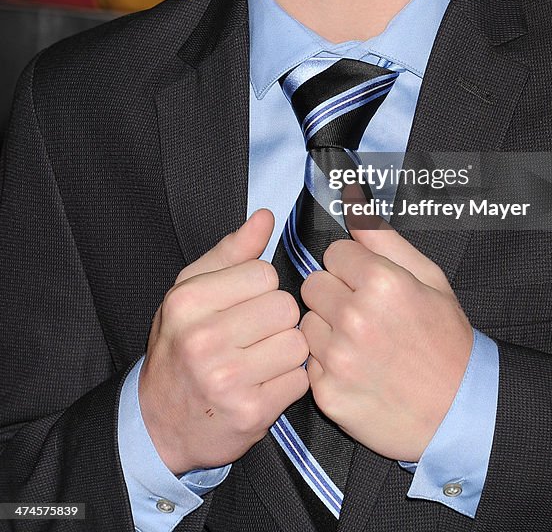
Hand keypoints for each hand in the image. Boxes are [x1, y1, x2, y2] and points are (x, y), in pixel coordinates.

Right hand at [139, 209, 308, 473]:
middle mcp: (203, 340)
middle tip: (253, 336)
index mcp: (188, 301)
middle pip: (285, 307)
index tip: (243, 305)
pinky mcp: (250, 412)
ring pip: (298, 343)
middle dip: (277, 320)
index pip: (264, 273)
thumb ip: (231, 252)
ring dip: (286, 352)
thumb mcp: (192, 292)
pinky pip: (300, 380)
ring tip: (259, 359)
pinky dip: (288, 382)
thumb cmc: (181, 348)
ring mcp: (226, 379)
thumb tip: (265, 217)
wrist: (161, 424)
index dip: (261, 288)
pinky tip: (263, 385)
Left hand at [299, 216, 472, 461]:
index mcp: (382, 283)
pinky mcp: (327, 393)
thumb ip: (384, 238)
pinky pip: (308, 362)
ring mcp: (339, 358)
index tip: (370, 284)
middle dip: (335, 295)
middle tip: (366, 315)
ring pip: (307, 322)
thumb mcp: (430, 278)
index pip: (334, 253)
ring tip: (362, 345)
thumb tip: (352, 199)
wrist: (459, 412)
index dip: (352, 267)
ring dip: (328, 329)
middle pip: (313, 284)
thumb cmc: (447, 342)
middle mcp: (355, 317)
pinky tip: (357, 370)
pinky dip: (327, 365)